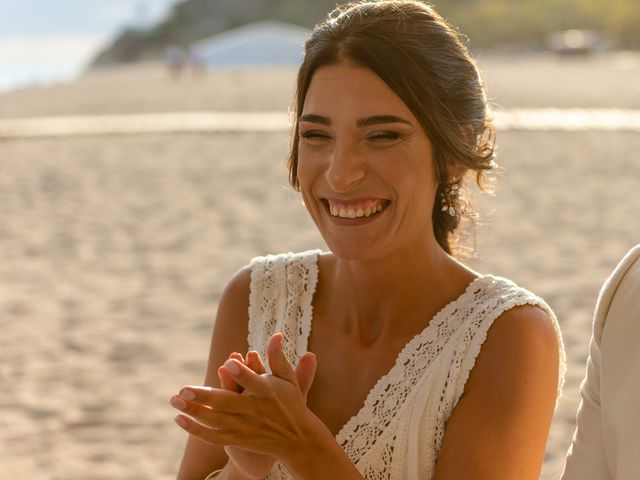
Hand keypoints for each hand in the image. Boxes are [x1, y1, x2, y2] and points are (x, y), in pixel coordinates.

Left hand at [172, 334, 318, 477]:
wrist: (296, 440)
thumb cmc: (290, 402)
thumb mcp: (288, 379)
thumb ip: (278, 358)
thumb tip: (276, 334)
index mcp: (268, 393)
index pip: (254, 382)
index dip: (242, 373)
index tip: (227, 363)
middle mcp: (255, 411)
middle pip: (228, 403)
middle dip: (205, 396)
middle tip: (183, 389)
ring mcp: (245, 427)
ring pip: (216, 420)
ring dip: (194, 411)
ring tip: (174, 400)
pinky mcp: (238, 439)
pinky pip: (213, 437)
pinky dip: (196, 430)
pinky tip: (179, 419)